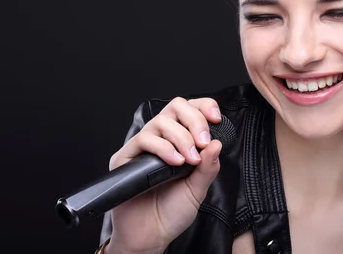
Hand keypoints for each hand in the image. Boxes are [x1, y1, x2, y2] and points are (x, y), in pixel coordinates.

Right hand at [106, 97, 222, 252]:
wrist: (151, 235)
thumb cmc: (172, 211)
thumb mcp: (198, 188)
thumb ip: (208, 166)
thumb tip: (217, 143)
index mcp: (180, 140)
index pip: (190, 109)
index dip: (203, 107)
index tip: (216, 119)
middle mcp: (162, 139)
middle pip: (175, 107)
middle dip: (194, 120)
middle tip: (202, 142)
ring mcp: (143, 147)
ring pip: (160, 121)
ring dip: (180, 137)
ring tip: (189, 159)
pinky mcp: (125, 157)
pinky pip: (143, 139)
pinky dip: (163, 148)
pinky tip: (175, 162)